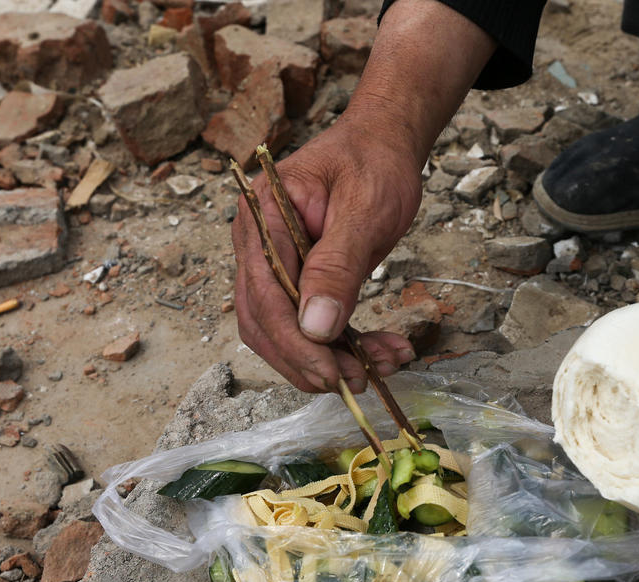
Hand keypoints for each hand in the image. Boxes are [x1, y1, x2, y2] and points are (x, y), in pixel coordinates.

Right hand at [230, 0, 496, 392]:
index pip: (264, 295)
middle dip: (309, 361)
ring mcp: (271, 263)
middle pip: (263, 322)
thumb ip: (338, 266)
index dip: (294, 343)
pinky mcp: (295, 279)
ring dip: (328, 359)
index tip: (333, 372)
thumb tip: (315, 328)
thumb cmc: (373, 162)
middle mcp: (255, 244)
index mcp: (260, 217)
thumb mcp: (365, 209)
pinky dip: (341, 345)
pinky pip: (307, 324)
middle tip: (357, 381)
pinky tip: (378, 352)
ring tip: (379, 366)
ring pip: (283, 331)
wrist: (383, 142)